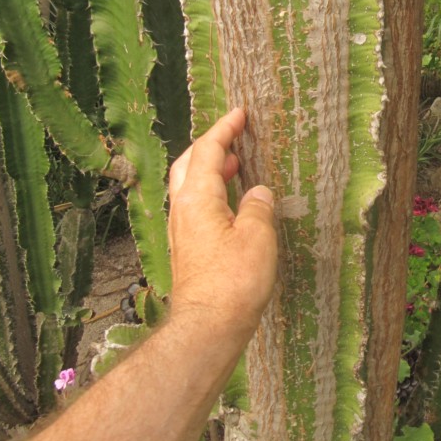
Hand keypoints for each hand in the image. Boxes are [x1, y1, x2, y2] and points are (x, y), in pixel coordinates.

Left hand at [168, 108, 276, 333]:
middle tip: (234, 136)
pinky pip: (196, 207)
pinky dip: (213, 193)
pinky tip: (231, 204)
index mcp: (197, 198)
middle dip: (211, 145)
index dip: (224, 129)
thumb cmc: (234, 282)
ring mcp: (182, 231)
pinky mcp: (188, 249)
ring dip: (211, 169)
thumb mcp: (257, 237)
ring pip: (190, 186)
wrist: (209, 327)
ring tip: (236, 165)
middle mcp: (182, 210)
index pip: (208, 151)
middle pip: (189, 163)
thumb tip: (258, 193)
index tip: (239, 113)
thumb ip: (258, 207)